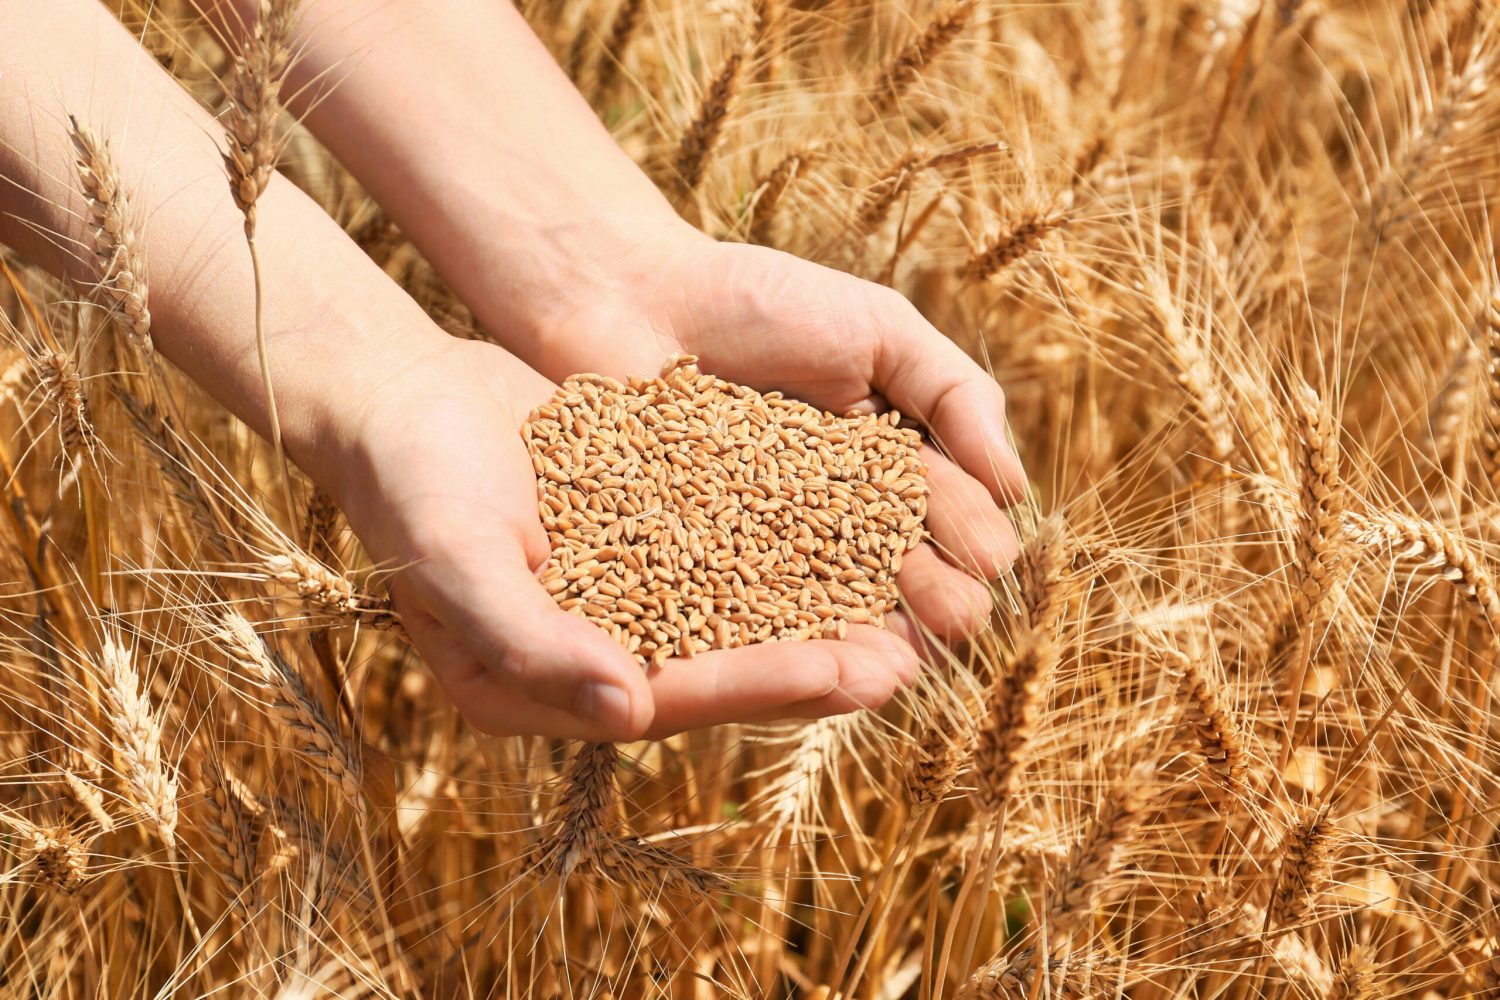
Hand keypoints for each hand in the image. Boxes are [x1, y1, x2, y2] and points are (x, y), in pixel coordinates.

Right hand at [329, 337, 919, 741]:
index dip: (756, 685)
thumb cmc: (409, 482)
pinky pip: (725, 550)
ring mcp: (618, 594)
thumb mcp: (459, 560)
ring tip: (902, 616)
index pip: (665, 698)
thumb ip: (533, 640)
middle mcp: (588, 651)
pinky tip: (852, 534)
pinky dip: (786, 548)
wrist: (399, 394)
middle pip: (716, 668)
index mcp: (537, 687)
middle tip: (902, 665)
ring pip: (735, 615)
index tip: (842, 672)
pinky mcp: (641, 536)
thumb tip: (626, 712)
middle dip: (809, 667)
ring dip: (815, 615)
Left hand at [514, 234, 1024, 655]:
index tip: (983, 555)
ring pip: (842, 610)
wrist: (630, 297)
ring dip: (881, 642)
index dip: (972, 540)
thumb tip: (1016, 488)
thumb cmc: (760, 302)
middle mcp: (840, 517)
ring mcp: (774, 548)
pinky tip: (822, 665)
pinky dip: (796, 643)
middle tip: (955, 616)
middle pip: (907, 576)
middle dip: (940, 600)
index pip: (952, 517)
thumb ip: (954, 392)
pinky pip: (758, 616)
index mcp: (891, 465)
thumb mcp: (879, 328)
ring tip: (902, 665)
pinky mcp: (706, 569)